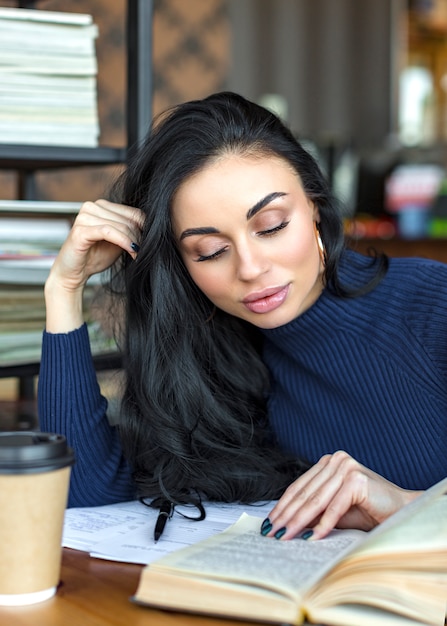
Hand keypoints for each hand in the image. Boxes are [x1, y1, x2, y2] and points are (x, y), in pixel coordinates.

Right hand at [49, 199, 143, 289]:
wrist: (73, 274)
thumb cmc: (95, 257)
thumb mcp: (118, 242)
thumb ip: (131, 233)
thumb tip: (154, 230)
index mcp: (102, 206)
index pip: (133, 212)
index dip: (146, 228)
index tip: (152, 244)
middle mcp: (92, 206)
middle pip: (128, 219)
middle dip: (140, 237)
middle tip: (145, 252)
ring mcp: (84, 216)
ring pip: (120, 225)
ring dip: (133, 241)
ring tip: (137, 254)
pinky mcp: (80, 230)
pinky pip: (108, 231)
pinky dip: (123, 241)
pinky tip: (131, 251)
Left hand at [263, 451, 421, 540]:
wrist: (401, 510)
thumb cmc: (367, 511)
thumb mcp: (333, 510)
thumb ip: (313, 510)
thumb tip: (284, 522)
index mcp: (328, 462)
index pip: (299, 486)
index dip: (282, 506)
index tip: (268, 523)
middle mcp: (336, 460)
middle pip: (305, 493)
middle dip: (286, 515)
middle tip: (270, 533)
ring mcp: (346, 467)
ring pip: (316, 500)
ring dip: (298, 521)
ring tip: (284, 537)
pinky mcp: (357, 479)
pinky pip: (334, 507)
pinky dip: (322, 525)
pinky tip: (311, 538)